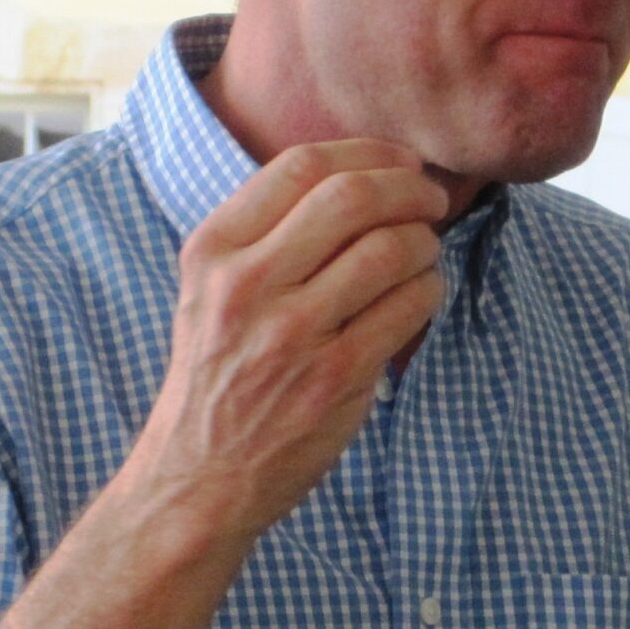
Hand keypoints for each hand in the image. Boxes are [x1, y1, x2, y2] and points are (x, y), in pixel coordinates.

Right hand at [124, 138, 448, 544]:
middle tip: (431, 200)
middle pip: (352, 196)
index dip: (366, 152)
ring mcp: (291, 333)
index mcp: (213, 251)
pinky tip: (420, 295)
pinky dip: (428, 290)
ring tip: (425, 252)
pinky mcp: (335, 377)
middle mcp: (245, 284)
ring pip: (390, 249)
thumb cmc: (215, 376)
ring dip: (424, 242)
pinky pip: (408, 306)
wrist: (198, 476)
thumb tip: (361, 177)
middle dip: (408, 189)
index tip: (398, 163)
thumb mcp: (209, 290)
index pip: (300, 166)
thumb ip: (265, 234)